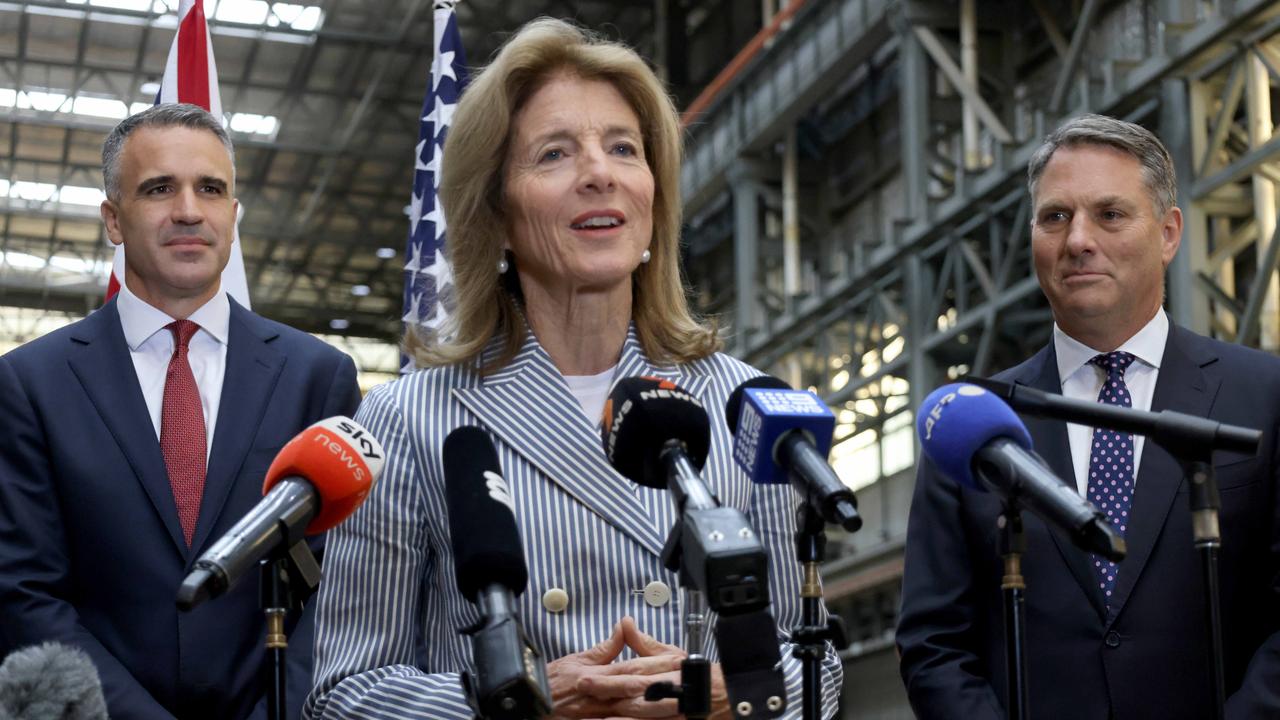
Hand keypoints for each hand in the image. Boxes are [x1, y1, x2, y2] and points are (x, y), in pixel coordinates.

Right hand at [547, 619, 681, 718]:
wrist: (528, 701)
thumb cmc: (553, 681)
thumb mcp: (577, 660)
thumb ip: (605, 648)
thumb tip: (625, 625)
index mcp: (597, 673)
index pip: (632, 667)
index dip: (657, 665)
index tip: (680, 662)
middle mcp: (599, 693)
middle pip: (636, 692)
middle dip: (663, 691)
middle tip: (688, 689)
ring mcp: (596, 714)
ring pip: (629, 713)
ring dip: (653, 712)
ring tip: (679, 710)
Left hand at [576, 617, 730, 719]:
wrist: (726, 696)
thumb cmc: (695, 675)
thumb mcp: (671, 655)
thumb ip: (644, 643)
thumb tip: (625, 622)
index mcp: (664, 668)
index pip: (631, 671)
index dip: (606, 675)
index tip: (583, 678)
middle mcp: (666, 689)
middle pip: (632, 692)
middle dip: (606, 692)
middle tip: (581, 692)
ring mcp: (669, 711)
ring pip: (639, 714)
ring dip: (614, 716)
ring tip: (587, 719)